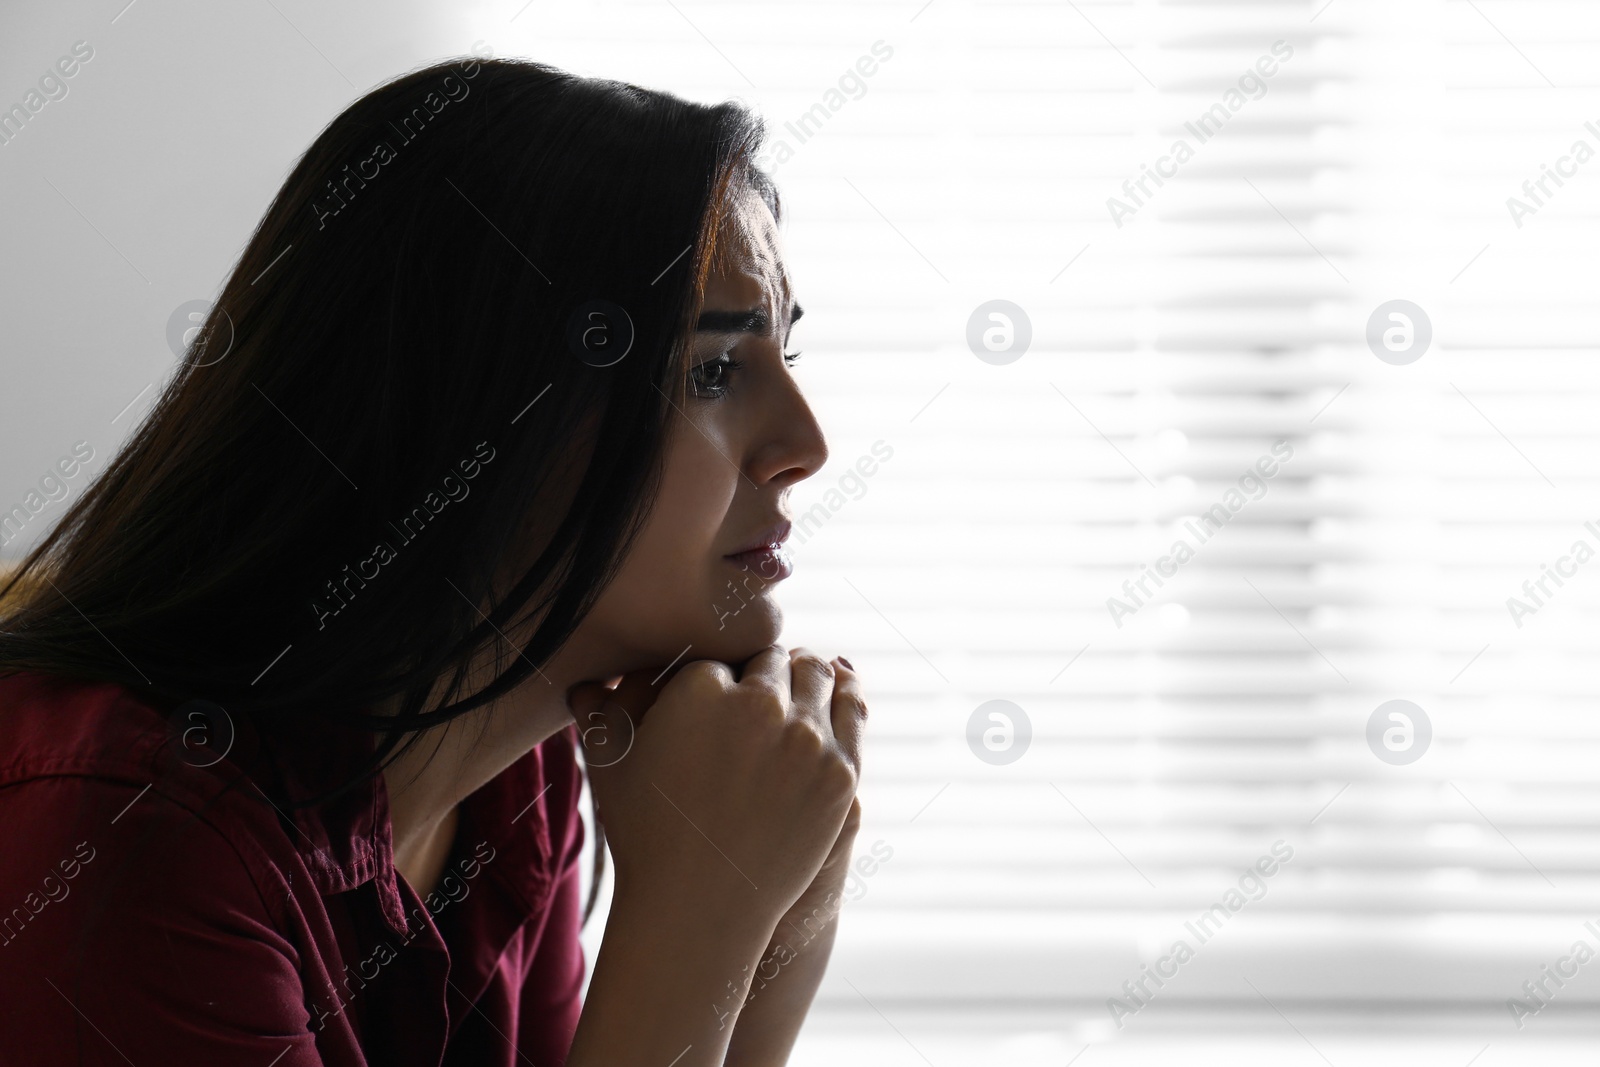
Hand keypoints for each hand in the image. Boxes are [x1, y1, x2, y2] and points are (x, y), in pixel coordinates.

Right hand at [567, 645, 864, 942]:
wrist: (699, 908)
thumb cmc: (645, 833)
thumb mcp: (609, 766)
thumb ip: (600, 711)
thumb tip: (585, 681)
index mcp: (699, 687)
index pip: (721, 656)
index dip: (717, 674)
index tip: (717, 693)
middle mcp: (760, 704)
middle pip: (773, 660)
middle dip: (762, 673)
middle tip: (757, 688)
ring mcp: (807, 738)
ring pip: (816, 675)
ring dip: (805, 676)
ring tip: (797, 683)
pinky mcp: (841, 770)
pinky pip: (851, 709)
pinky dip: (844, 692)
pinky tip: (837, 688)